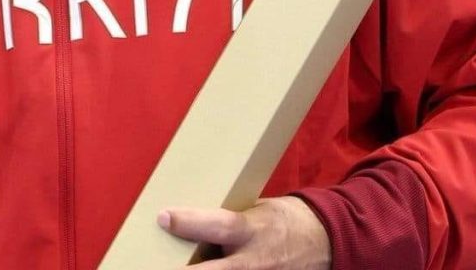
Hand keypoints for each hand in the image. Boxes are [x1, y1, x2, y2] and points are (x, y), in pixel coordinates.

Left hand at [158, 196, 330, 268]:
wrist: (323, 241)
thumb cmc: (281, 219)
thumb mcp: (254, 211)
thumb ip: (226, 221)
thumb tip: (188, 220)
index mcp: (251, 230)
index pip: (217, 225)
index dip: (189, 222)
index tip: (163, 217)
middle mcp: (252, 262)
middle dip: (184, 268)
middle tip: (153, 261)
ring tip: (167, 264)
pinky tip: (198, 267)